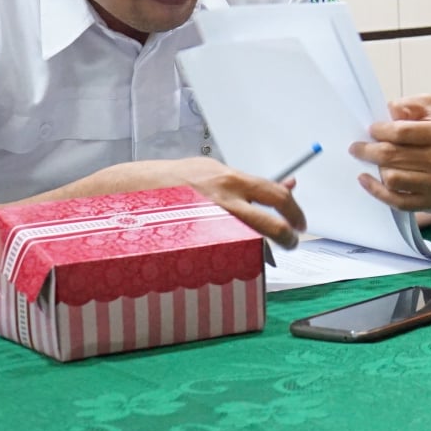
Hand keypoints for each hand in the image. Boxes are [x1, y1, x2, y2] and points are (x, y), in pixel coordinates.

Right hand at [99, 158, 306, 249]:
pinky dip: (235, 256)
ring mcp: (208, 223)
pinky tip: (234, 258)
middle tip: (291, 243)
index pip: (275, 195)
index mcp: (229, 179)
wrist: (130, 190)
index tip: (300, 223)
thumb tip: (290, 182)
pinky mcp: (195, 241)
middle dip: (288, 237)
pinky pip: (225, 253)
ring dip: (264, 251)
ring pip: (251, 243)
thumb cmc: (177, 181)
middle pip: (270, 224)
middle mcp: (222, 200)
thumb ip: (248, 182)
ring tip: (266, 255)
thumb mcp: (214, 172)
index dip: (294, 211)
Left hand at [349, 94, 430, 213]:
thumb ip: (415, 105)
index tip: (371, 130)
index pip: (401, 132)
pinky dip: (376, 191)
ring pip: (392, 178)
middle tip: (356, 147)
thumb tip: (390, 110)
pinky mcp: (429, 203)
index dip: (380, 130)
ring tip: (370, 161)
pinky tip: (366, 180)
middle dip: (368, 150)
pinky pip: (397, 200)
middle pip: (393, 155)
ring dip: (375, 168)